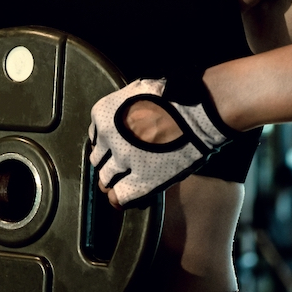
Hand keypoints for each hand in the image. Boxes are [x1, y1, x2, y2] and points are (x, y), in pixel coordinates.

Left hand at [87, 78, 237, 206]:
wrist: (196, 112)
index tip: (116, 148)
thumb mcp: (136, 93)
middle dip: (109, 163)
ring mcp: (121, 161)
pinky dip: (121, 197)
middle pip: (98, 161)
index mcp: (103, 115)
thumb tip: (122, 119)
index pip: (96, 139)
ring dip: (116, 179)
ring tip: (130, 178)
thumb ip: (121, 109)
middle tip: (124, 164)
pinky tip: (129, 194)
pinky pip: (119, 197)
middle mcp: (106, 139)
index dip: (107, 146)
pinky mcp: (138, 181)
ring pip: (105, 179)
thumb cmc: (173, 98)